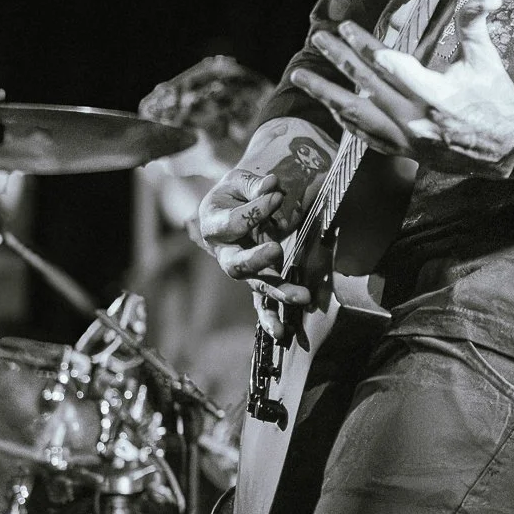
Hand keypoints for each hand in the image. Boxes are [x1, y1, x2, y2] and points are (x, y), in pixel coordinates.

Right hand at [193, 135, 329, 306]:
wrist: (236, 204)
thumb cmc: (237, 192)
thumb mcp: (239, 180)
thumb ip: (253, 183)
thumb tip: (271, 186)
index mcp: (212, 224)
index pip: (233, 223)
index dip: (256, 209)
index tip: (276, 195)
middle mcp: (223, 252)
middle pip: (236, 264)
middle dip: (255, 258)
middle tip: (275, 249)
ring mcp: (242, 270)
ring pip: (255, 285)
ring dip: (277, 292)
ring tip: (301, 296)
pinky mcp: (257, 280)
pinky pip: (260, 304)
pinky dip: (270, 319)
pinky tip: (281, 332)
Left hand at [289, 0, 513, 171]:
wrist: (506, 149)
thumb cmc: (497, 99)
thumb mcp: (487, 59)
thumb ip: (474, 24)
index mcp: (437, 95)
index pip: (393, 67)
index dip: (367, 46)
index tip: (346, 29)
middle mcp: (416, 119)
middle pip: (368, 85)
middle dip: (341, 58)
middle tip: (319, 37)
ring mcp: (407, 138)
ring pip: (357, 114)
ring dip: (327, 93)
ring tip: (300, 75)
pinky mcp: (405, 151)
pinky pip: (365, 136)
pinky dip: (345, 120)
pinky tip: (329, 106)